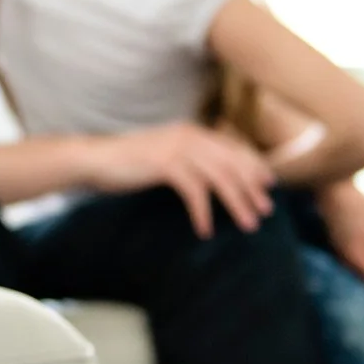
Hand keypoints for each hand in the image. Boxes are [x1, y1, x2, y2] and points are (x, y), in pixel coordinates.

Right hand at [86, 122, 275, 237]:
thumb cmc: (130, 164)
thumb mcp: (166, 158)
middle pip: (233, 163)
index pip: (234, 149)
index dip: (254, 168)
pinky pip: (194, 190)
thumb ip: (190, 162)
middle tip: (266, 211)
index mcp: (193, 132)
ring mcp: (177, 148)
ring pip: (220, 177)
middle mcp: (190, 135)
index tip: (268, 188)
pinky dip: (203, 211)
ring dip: (236, 203)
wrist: (95, 160)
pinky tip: (205, 230)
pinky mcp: (164, 164)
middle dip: (252, 189)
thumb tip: (213, 179)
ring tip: (247, 225)